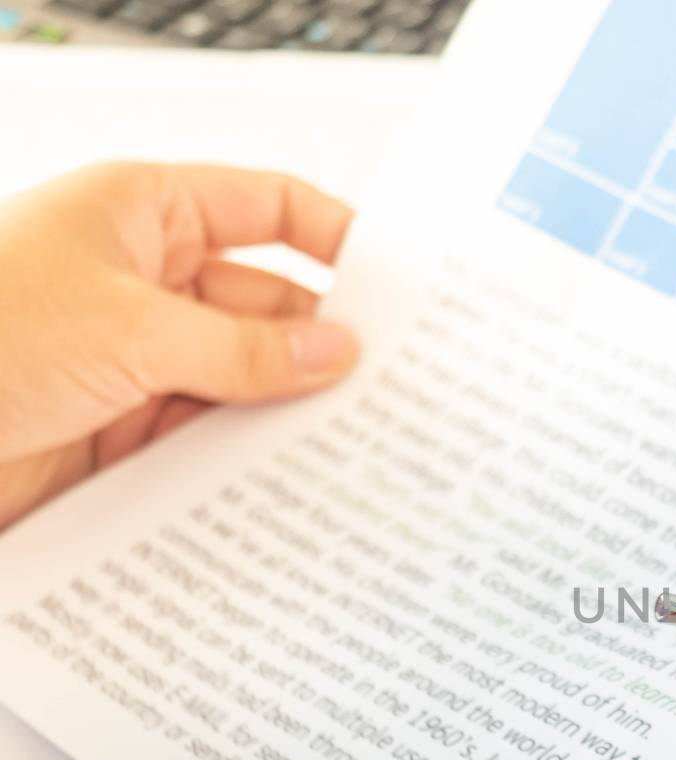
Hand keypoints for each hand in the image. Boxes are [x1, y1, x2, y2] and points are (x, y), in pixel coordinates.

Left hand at [0, 162, 360, 527]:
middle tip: (391, 384)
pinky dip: (243, 456)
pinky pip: (205, 435)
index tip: (396, 286)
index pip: (266, 208)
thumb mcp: (128, 331)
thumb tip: (334, 352)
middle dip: (321, 341)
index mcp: (140, 213)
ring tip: (354, 438)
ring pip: (242, 377)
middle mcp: (143, 279)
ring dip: (285, 407)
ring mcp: (134, 356)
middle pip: (264, 304)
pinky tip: (289, 476)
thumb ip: (242, 350)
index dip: (335, 239)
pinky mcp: (120, 427)